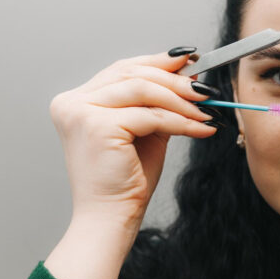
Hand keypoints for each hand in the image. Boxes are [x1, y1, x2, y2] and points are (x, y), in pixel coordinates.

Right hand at [49, 48, 217, 233]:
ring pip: (143, 89)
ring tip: (207, 110)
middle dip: (175, 80)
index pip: (123, 68)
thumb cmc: (125, 179)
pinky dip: (181, 121)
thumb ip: (160, 102)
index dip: (159, 62)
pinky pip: (150, 115)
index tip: (191, 60)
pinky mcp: (97, 126)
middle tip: (206, 90)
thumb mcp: (145, 130)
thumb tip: (188, 74)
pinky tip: (201, 129)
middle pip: (132, 73)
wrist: (110, 218)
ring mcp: (80, 112)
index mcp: (78, 100)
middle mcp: (72, 102)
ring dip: (181, 100)